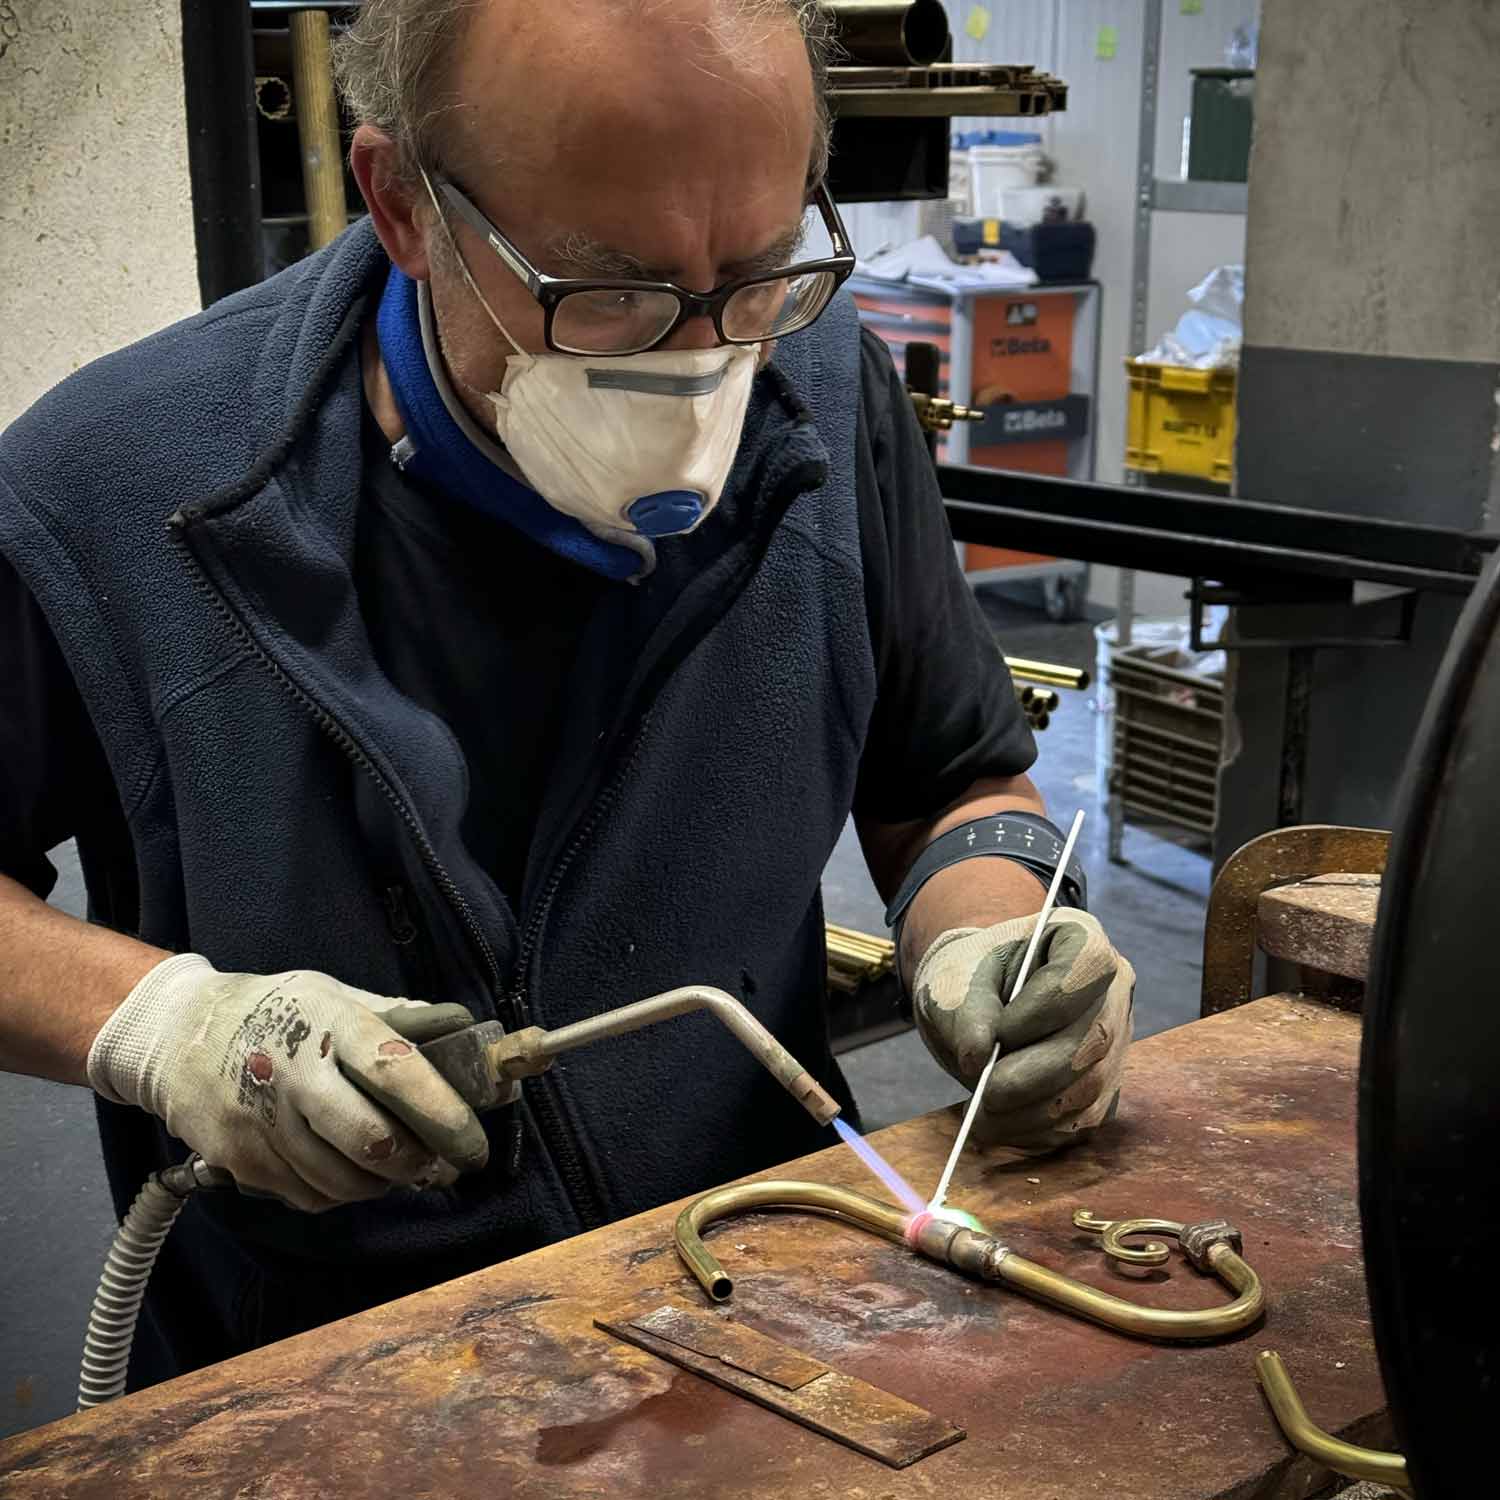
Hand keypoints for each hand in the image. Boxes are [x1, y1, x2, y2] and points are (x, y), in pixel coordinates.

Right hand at [87, 954, 489, 1211]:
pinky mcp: (240, 1162)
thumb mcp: (335, 995)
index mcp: (328, 1023)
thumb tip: (464, 1036)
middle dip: (416, 1161)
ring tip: (398, 1165)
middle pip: (371, 1140)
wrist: (176, 1036)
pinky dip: (341, 1192)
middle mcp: (294, 1073)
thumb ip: (396, 1021)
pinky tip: (348, 1168)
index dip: (441, 1111)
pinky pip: (310, 1196)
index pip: (394, 1070)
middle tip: (442, 1163)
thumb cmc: (275, 1011)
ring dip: (383, 1183)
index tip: (472, 1140)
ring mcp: (262, 1123)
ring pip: (344, 1181)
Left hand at [911, 910, 1133, 1151]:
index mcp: (1079, 939)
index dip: (1046, 1006)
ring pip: (1090, 1086)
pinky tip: (1002, 1124)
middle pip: (1092, 1037)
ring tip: (984, 1113)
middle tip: (986, 1092)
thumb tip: (977, 1057)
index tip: (1000, 1033)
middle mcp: (1111, 988)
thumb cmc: (970, 978)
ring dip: (1034, 1110)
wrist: (978, 1000)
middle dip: (1034, 1075)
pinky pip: (1083, 1118)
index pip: (1086, 967)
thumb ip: (965, 1011)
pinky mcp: (1105, 1085)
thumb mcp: (954, 979)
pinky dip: (1040, 1129)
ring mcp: (1115, 1039)